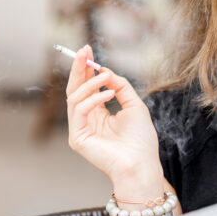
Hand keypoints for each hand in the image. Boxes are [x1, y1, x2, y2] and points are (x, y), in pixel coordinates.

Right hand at [65, 46, 161, 194]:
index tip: (88, 50)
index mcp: (98, 114)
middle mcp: (86, 121)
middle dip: (79, 68)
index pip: (86, 88)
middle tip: (83, 50)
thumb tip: (105, 71)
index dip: (86, 69)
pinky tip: (108, 92)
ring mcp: (79, 129)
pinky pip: (79, 110)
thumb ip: (120, 86)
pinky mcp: (77, 138)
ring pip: (74, 97)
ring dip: (89, 82)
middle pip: (75, 89)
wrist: (142, 164)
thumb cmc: (141, 140)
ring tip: (104, 75)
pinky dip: (92, 98)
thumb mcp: (134, 105)